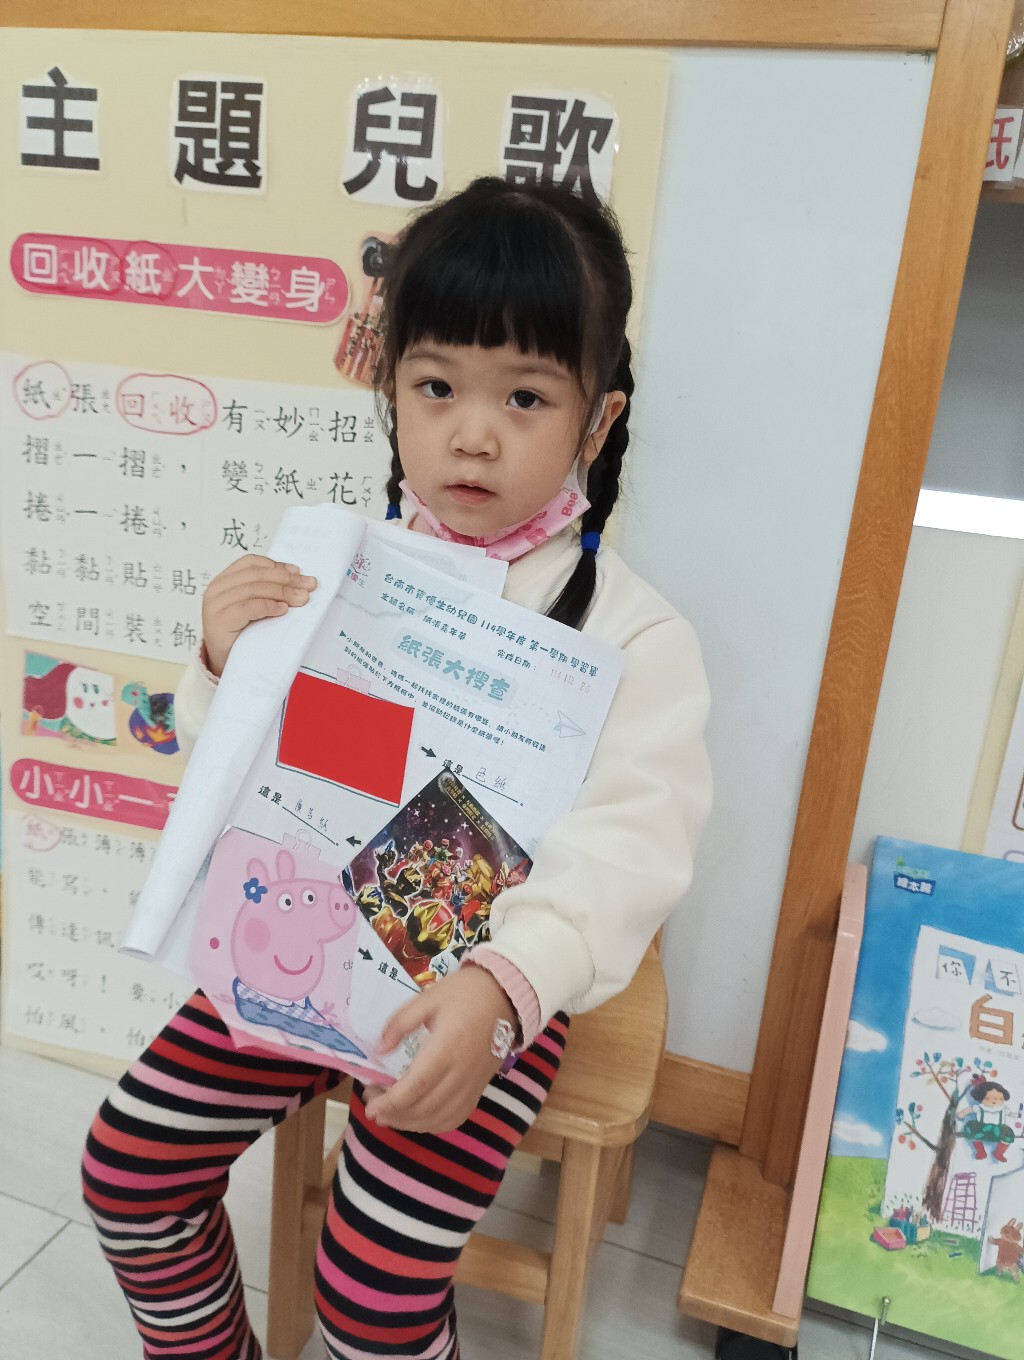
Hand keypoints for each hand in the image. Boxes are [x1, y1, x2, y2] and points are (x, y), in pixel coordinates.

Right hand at [201, 555, 316, 676]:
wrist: (224, 662)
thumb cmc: (240, 633)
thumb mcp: (254, 606)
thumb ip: (267, 591)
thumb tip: (299, 579)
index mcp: (225, 580)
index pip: (251, 563)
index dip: (276, 565)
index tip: (298, 572)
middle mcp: (217, 589)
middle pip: (256, 575)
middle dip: (286, 579)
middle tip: (308, 586)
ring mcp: (216, 605)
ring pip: (253, 589)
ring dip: (282, 592)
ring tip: (301, 599)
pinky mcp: (219, 621)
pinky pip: (248, 607)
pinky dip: (268, 606)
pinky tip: (282, 610)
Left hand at [363, 966, 517, 1132]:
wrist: (505, 996)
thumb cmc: (465, 993)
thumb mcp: (428, 998)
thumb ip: (400, 1023)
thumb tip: (379, 1050)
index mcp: (447, 1047)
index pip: (416, 1086)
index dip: (391, 1102)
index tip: (370, 1105)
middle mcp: (461, 1072)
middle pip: (425, 1108)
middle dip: (394, 1115)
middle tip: (372, 1108)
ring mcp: (472, 1084)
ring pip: (439, 1118)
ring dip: (411, 1123)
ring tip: (389, 1116)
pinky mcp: (479, 1089)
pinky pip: (456, 1118)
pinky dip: (433, 1124)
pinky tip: (417, 1118)